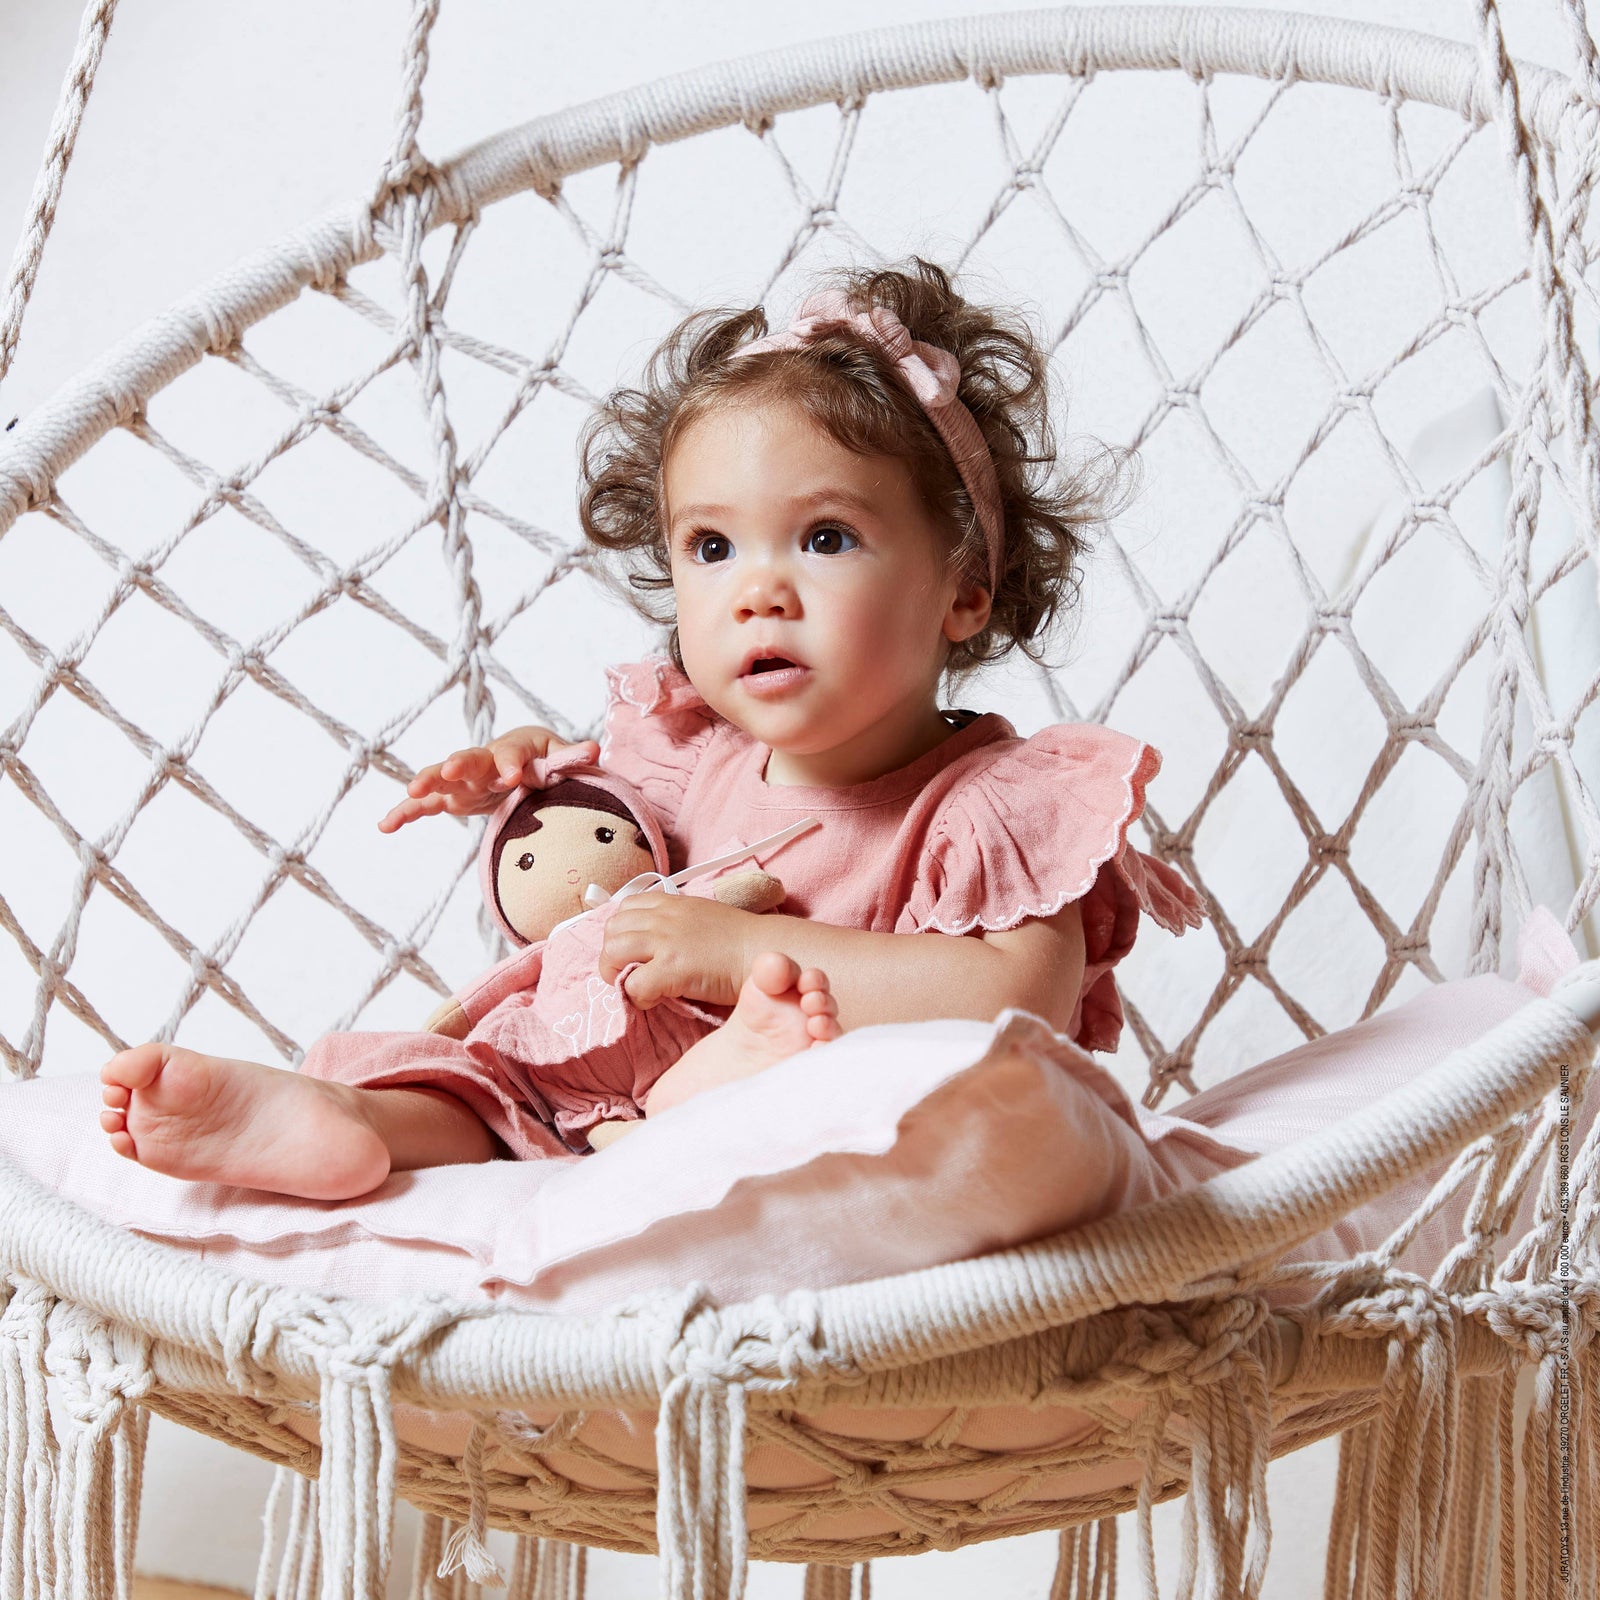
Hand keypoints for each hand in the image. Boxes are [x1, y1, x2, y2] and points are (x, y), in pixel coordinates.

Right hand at [377, 726, 598, 832]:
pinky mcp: (449, 797)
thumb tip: (594, 748)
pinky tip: (384, 826)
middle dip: (461, 763)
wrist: (518, 762)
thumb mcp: (557, 756)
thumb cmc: (542, 758)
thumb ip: (571, 756)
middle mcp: (483, 761)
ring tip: (411, 793)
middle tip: (451, 770)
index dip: (511, 763)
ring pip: (441, 777)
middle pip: (470, 758)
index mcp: (513, 750)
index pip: (511, 753)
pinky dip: (406, 814)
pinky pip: (424, 805)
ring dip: (427, 782)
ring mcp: (463, 780)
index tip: (513, 776)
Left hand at [598, 892, 752, 1010]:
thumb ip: (677, 924)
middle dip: (612, 955)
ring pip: (613, 952)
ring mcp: (666, 940)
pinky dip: (637, 996)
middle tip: (629, 974)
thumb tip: (655, 946)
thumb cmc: (742, 942)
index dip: (622, 932)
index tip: (634, 952)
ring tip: (637, 987)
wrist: (767, 953)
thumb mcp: (704, 917)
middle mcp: (664, 917)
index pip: (625, 907)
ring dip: (617, 974)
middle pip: (612, 929)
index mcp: (672, 903)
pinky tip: (657, 999)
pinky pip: (633, 984)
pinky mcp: (672, 968)